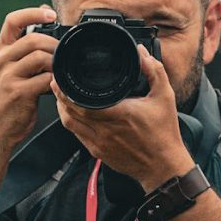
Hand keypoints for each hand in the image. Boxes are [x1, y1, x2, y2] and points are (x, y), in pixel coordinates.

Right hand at [0, 6, 58, 152]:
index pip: (13, 20)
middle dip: (55, 45)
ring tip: (59, 73)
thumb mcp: (13, 71)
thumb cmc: (9, 101)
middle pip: (34, 39)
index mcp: (2, 52)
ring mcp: (9, 76)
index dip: (33, 13)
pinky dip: (56, 82)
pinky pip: (45, 79)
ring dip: (56, 64)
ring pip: (40, 56)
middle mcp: (3, 61)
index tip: (51, 14)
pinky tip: (56, 87)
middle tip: (63, 57)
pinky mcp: (18, 92)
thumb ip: (27, 52)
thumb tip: (48, 25)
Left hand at [51, 44, 193, 191]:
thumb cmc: (164, 134)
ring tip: (60, 97)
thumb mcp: (165, 97)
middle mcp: (106, 130)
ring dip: (62, 111)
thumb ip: (155, 71)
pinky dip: (72, 123)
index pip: (82, 103)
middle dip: (60, 97)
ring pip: (70, 126)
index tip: (60, 79)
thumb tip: (142, 53)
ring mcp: (99, 144)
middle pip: (71, 113)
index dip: (66, 92)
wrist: (163, 166)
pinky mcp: (99, 153)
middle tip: (56, 83)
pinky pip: (77, 136)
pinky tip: (73, 115)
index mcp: (119, 114)